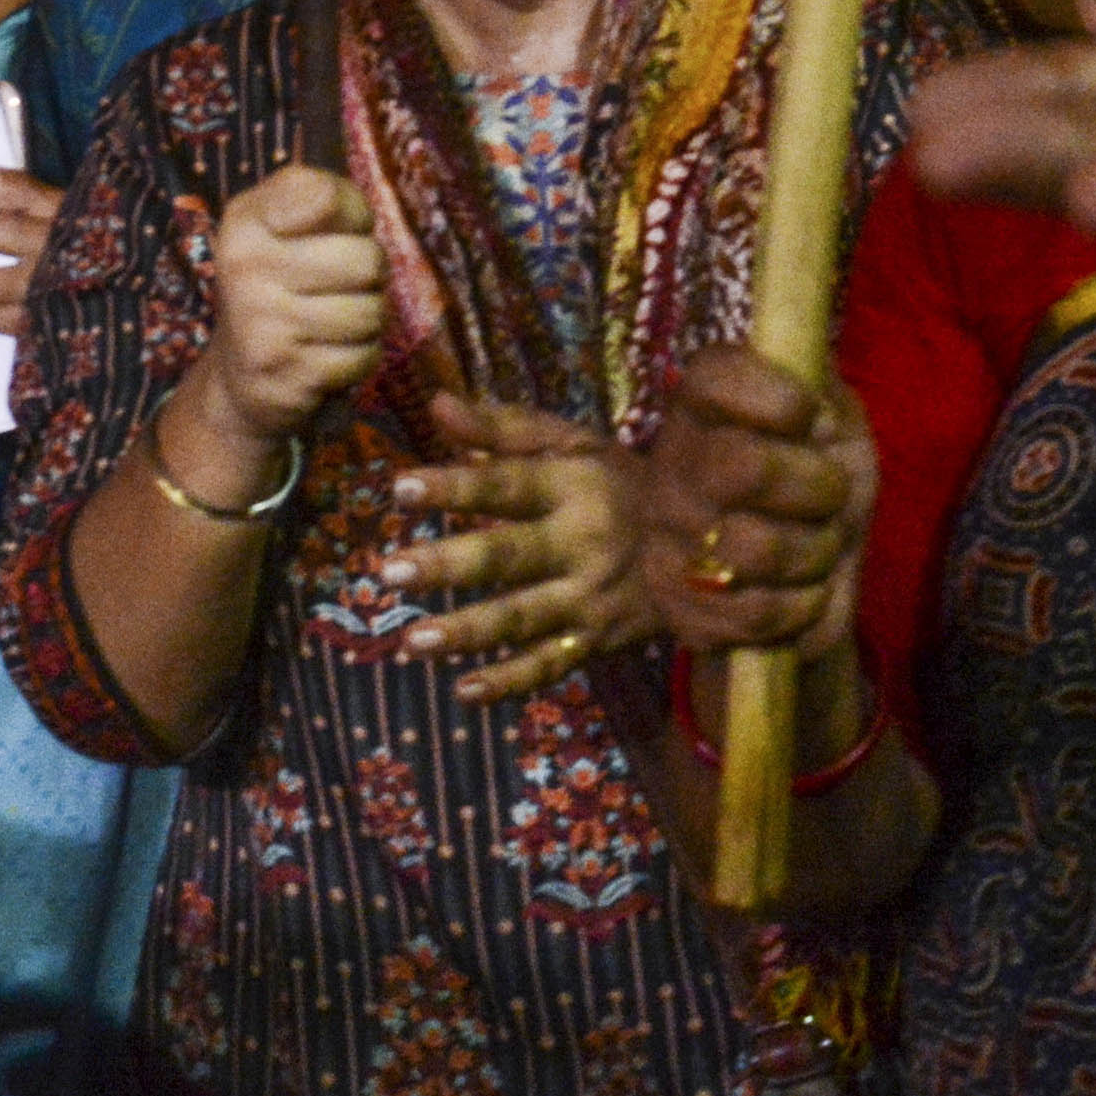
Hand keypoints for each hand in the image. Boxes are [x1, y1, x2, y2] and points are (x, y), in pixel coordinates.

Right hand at [196, 164, 382, 457]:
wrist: (238, 373)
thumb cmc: (278, 281)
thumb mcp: (283, 221)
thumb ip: (328, 197)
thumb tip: (359, 216)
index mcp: (245, 220)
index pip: (326, 197)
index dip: (352, 215)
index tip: (329, 232)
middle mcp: (245, 268)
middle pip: (366, 260)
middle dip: (370, 275)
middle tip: (342, 284)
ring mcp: (264, 325)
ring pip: (371, 312)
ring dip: (367, 318)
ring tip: (334, 318)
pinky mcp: (288, 375)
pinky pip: (364, 356)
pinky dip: (359, 356)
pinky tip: (328, 352)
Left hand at [392, 393, 648, 701]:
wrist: (705, 545)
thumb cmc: (621, 483)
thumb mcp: (575, 443)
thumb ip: (504, 427)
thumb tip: (436, 403)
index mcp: (572, 486)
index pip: (505, 484)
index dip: (455, 485)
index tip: (400, 487)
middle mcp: (581, 543)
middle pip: (507, 556)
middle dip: (447, 564)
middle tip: (390, 572)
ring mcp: (589, 598)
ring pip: (523, 618)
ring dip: (467, 632)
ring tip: (413, 642)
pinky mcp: (597, 640)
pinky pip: (549, 665)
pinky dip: (510, 682)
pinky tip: (464, 691)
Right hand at [630, 345, 874, 657]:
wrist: (800, 565)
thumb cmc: (819, 474)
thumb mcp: (834, 419)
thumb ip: (827, 394)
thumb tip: (815, 410)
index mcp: (700, 401)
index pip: (716, 378)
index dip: (777, 398)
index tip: (810, 417)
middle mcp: (669, 462)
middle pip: (744, 467)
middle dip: (818, 486)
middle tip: (829, 494)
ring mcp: (665, 536)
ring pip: (756, 549)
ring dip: (816, 553)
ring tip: (817, 545)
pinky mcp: (677, 605)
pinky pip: (756, 613)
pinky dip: (802, 607)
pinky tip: (801, 590)